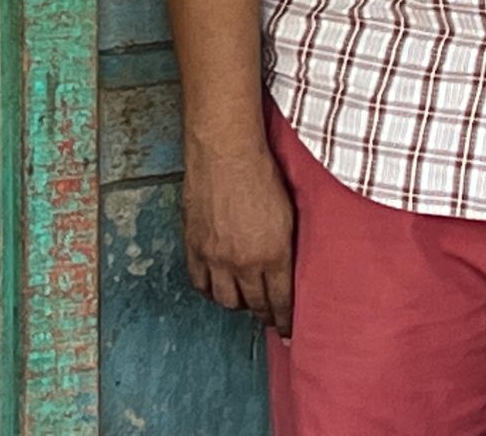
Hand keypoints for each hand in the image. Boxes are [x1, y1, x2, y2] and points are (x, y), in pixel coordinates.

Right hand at [182, 144, 297, 336]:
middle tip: (270, 320)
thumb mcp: (291, 211)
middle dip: (265, 315)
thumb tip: (287, 265)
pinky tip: (218, 287)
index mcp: (274, 254)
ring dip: (238, 303)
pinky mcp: (194, 248)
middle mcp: (244, 263)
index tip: (289, 333)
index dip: (285, 321)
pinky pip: (200, 284)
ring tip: (246, 301)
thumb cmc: (264, 173)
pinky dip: (210, 290)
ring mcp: (216, 258)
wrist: (227, 154)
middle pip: (254, 305)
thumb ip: (287, 244)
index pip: (280, 302)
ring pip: (226, 300)